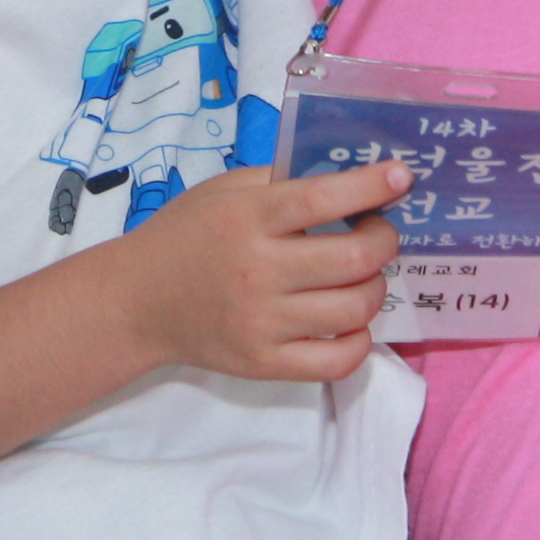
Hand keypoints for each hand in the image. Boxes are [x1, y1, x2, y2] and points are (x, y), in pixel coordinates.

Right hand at [114, 159, 409, 382]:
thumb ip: (281, 181)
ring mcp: (263, 323)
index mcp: (249, 219)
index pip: (324, 199)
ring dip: (376, 287)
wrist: (137, 301)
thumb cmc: (186, 235)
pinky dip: (360, 341)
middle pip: (355, 258)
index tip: (401, 176)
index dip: (372, 186)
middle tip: (379, 233)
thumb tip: (350, 178)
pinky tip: (350, 322)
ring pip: (356, 309)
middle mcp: (258, 271)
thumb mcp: (223, 190)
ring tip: (361, 276)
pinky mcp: (264, 363)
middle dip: (385, 240)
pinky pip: (338, 361)